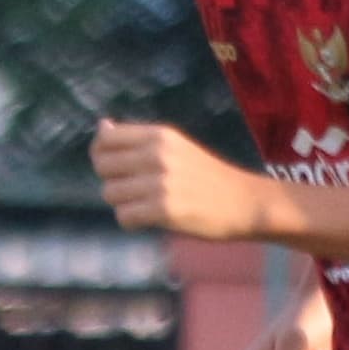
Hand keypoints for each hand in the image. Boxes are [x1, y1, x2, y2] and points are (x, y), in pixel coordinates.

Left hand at [92, 119, 267, 239]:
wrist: (247, 203)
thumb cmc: (208, 177)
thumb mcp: (176, 146)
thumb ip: (139, 140)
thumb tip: (102, 128)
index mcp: (160, 135)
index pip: (105, 140)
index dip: (101, 155)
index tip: (118, 169)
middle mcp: (158, 155)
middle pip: (103, 167)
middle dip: (113, 181)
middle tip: (137, 190)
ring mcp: (161, 182)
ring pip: (110, 193)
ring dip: (124, 203)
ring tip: (148, 205)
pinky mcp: (165, 210)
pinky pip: (124, 216)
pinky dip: (132, 222)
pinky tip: (151, 219)